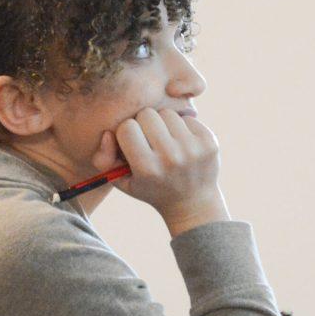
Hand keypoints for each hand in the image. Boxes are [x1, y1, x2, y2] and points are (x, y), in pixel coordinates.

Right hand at [93, 108, 228, 235]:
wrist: (192, 202)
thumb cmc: (150, 188)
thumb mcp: (121, 181)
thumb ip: (104, 159)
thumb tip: (107, 133)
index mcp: (147, 169)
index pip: (127, 127)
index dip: (126, 134)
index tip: (132, 145)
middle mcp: (171, 158)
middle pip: (147, 114)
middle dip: (144, 124)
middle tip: (149, 140)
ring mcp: (193, 149)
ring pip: (167, 113)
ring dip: (164, 124)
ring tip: (166, 142)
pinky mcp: (210, 142)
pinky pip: (188, 117)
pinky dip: (182, 127)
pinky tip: (183, 143)